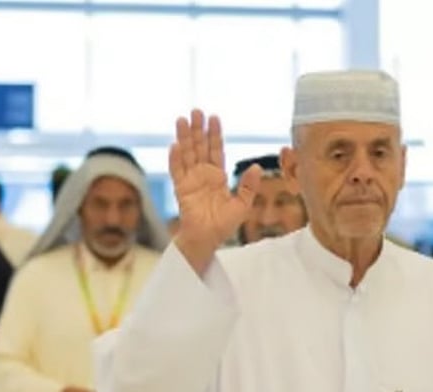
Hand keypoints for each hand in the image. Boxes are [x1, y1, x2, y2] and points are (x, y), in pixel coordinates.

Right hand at [169, 109, 263, 271]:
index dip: (215, 134)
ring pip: (187, 154)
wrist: (207, 240)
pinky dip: (175, 159)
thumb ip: (248, 186)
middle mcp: (202, 175)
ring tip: (182, 120)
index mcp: (217, 176)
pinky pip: (177, 172)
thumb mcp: (242, 205)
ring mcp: (190, 180)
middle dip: (198, 129)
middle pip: (199, 147)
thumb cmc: (223, 225)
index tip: (214, 117)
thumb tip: (257, 167)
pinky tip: (175, 145)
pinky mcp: (181, 190)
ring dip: (184, 137)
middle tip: (196, 111)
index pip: (215, 150)